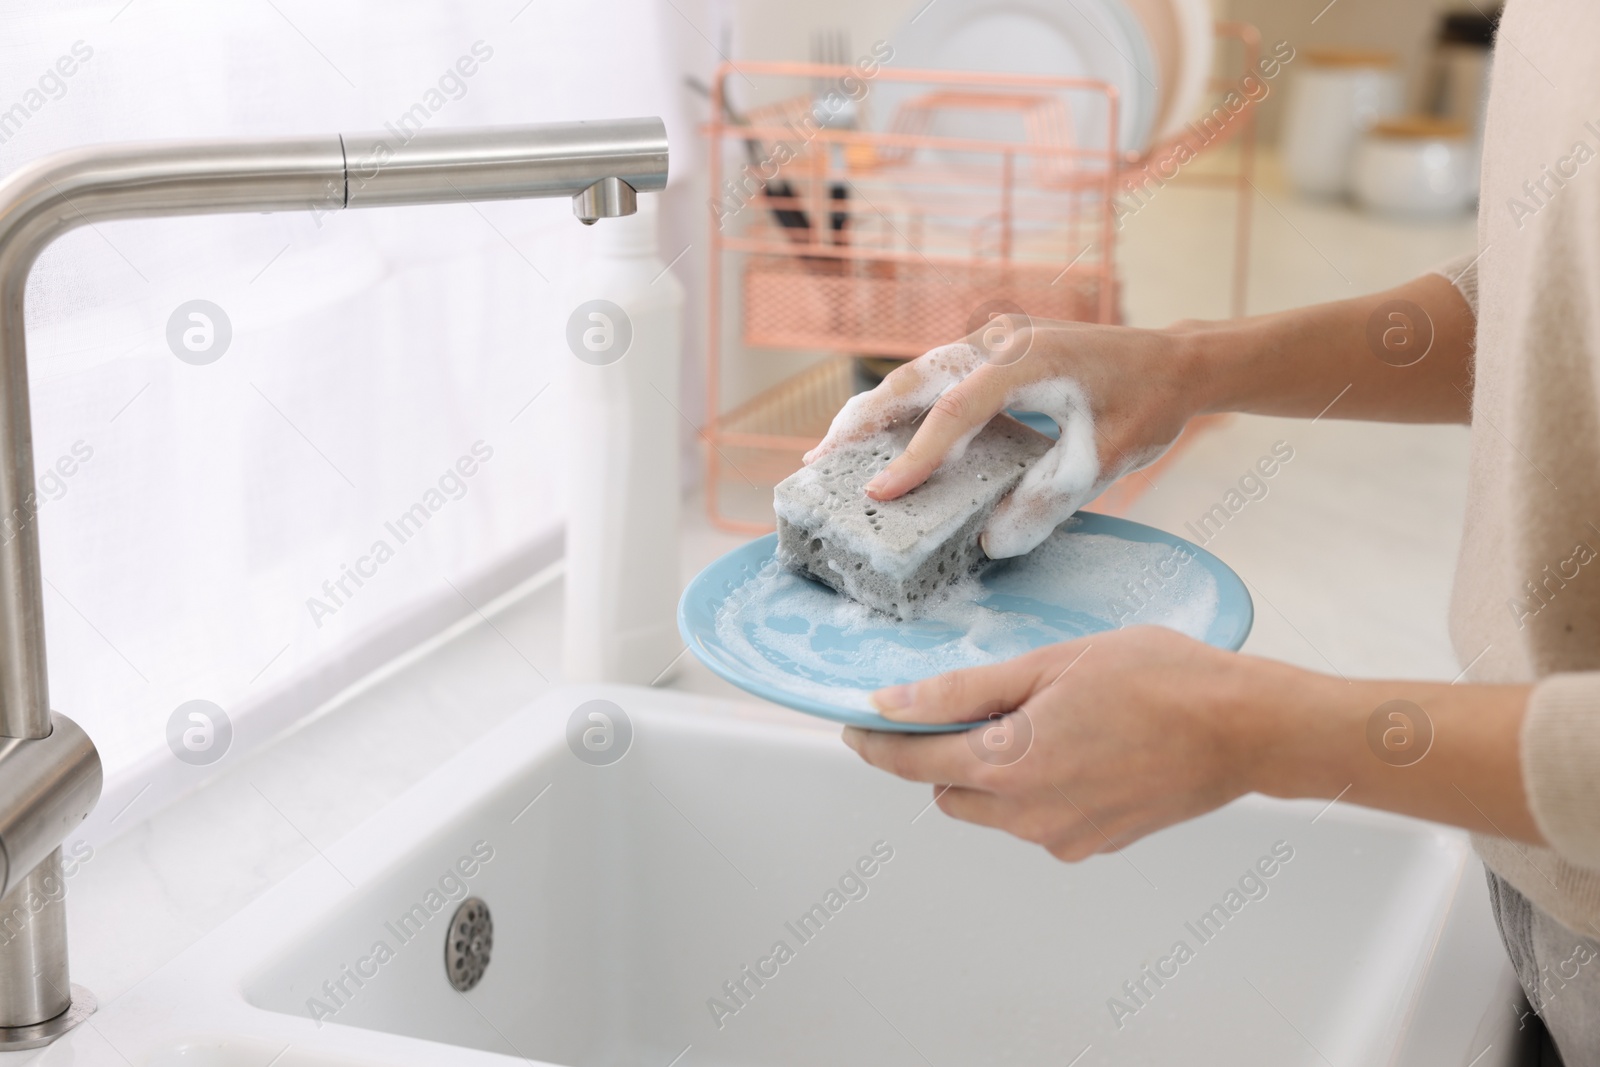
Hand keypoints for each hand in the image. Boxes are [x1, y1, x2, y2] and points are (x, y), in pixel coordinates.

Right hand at [804, 319, 1204, 557]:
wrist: (1173, 363)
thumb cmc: (1144, 405)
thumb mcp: (1105, 459)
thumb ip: (1052, 500)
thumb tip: (994, 543)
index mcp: (1027, 360)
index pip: (956, 409)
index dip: (915, 454)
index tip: (881, 494)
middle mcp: (999, 344)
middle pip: (914, 378)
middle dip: (862, 421)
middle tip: (819, 463)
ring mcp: (992, 346)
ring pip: (915, 375)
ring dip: (872, 412)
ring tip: (830, 452)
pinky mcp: (992, 358)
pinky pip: (933, 380)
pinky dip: (899, 408)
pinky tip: (878, 438)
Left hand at [841, 627, 1270, 860]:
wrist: (1245, 728)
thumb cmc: (1160, 680)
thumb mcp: (1050, 664)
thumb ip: (963, 690)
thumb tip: (894, 702)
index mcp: (1009, 765)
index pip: (913, 764)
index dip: (878, 744)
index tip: (857, 726)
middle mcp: (1029, 816)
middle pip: (950, 791)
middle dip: (945, 755)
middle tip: (975, 705)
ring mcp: (1065, 836)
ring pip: (995, 809)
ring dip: (995, 772)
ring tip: (1045, 718)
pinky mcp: (1097, 843)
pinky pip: (1041, 819)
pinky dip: (1039, 788)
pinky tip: (1080, 745)